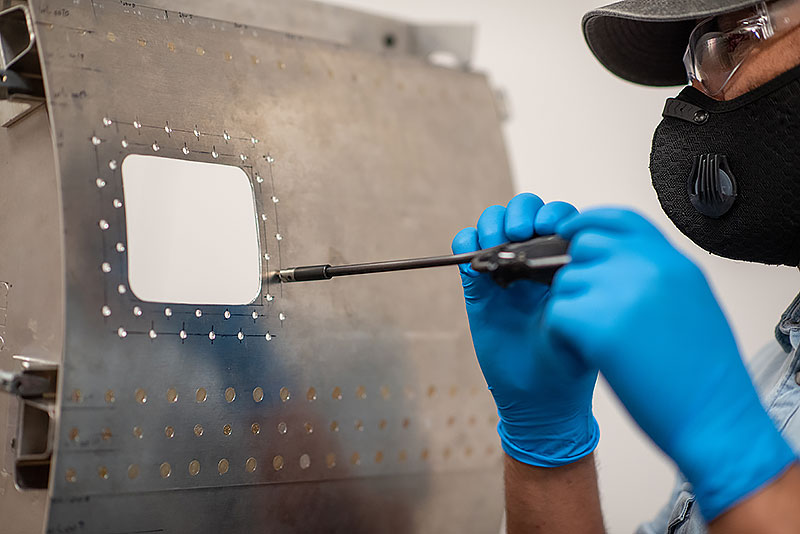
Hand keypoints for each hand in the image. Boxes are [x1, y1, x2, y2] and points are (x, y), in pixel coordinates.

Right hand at [453, 193, 598, 466]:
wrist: (538, 398)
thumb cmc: (567, 363)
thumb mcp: (582, 321)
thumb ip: (575, 289)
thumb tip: (568, 259)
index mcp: (566, 264)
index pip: (562, 219)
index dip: (554, 216)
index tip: (551, 230)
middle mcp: (535, 262)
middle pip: (526, 212)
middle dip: (521, 213)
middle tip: (520, 233)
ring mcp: (505, 272)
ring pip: (495, 224)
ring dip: (493, 223)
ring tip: (496, 243)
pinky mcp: (478, 287)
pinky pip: (466, 251)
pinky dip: (466, 242)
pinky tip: (473, 255)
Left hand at [545, 208, 794, 519]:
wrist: (716, 419)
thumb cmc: (704, 375)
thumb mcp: (691, 304)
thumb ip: (656, 275)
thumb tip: (616, 262)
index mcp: (673, 261)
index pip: (620, 219)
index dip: (589, 222)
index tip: (570, 230)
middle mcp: (649, 267)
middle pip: (584, 247)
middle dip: (578, 276)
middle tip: (587, 310)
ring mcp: (623, 292)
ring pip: (565, 283)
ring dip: (569, 311)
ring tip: (594, 343)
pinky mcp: (598, 325)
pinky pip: (556, 315)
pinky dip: (561, 338)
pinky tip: (583, 356)